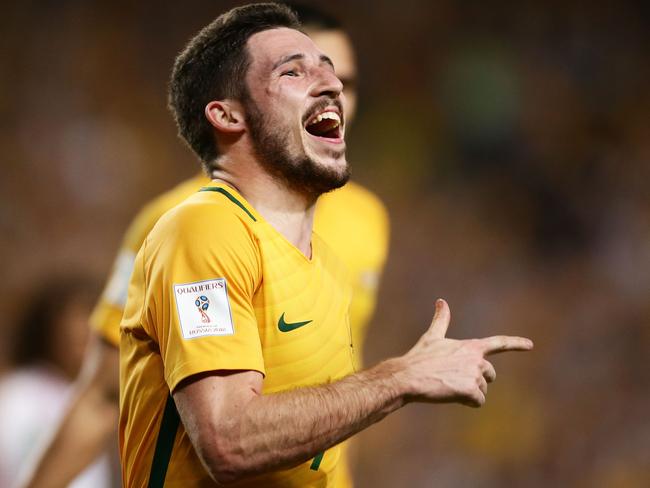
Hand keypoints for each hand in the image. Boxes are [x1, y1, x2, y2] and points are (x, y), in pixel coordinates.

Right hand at [399, 299, 532, 406]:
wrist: (408, 376)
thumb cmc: (419, 357)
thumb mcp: (432, 337)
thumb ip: (442, 320)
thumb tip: (441, 300)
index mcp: (471, 346)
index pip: (498, 343)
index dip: (515, 343)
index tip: (530, 345)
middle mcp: (477, 359)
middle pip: (489, 375)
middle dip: (475, 380)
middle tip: (452, 378)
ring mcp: (475, 374)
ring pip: (482, 391)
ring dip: (467, 393)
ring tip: (448, 385)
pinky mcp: (471, 390)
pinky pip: (478, 401)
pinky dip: (466, 401)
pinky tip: (451, 394)